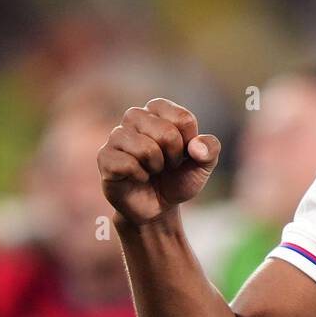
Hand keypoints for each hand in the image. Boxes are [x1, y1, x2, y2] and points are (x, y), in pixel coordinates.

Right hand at [97, 98, 219, 226]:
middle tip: (167, 164)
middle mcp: (134, 116)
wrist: (157, 207)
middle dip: (174, 156)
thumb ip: (211, 150)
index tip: (183, 153)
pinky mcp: (104, 157)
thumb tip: (196, 147)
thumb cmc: (178, 178)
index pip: (184, 119)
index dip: (189, 143)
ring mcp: (116, 136)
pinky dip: (140, 176)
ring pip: (145, 148)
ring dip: (156, 166)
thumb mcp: (203, 165)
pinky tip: (138, 177)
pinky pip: (127, 164)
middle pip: (165, 131)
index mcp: (159, 110)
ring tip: (153, 170)